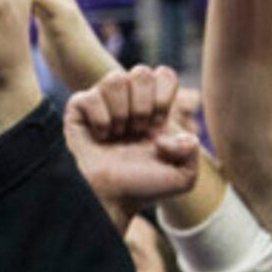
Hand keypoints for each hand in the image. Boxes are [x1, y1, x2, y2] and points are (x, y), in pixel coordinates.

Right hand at [63, 66, 201, 211]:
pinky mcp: (78, 109)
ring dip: (120, 113)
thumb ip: (193, 151)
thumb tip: (176, 134)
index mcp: (153, 107)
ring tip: (118, 135)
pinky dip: (99, 120)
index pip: (164, 74)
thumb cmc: (142, 188)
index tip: (156, 127)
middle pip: (141, 72)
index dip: (163, 96)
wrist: (111, 199)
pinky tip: (100, 137)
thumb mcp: (183, 177)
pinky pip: (90, 96)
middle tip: (137, 131)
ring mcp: (102, 102)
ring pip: (114, 78)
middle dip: (142, 105)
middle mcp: (128, 101)